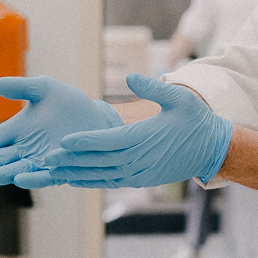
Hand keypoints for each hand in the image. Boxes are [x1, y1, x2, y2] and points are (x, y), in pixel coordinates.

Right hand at [0, 77, 121, 185]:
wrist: (98, 121)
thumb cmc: (70, 105)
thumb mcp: (46, 90)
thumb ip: (23, 87)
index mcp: (18, 129)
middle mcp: (25, 148)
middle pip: (1, 157)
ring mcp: (40, 161)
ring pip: (17, 169)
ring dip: (5, 173)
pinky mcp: (57, 170)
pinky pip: (43, 176)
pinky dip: (32, 178)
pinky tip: (20, 178)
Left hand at [18, 73, 232, 189]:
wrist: (212, 150)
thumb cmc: (196, 121)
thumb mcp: (179, 98)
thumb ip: (153, 87)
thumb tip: (131, 76)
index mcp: (143, 139)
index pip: (107, 142)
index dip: (84, 141)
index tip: (62, 140)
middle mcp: (138, 160)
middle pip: (98, 162)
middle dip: (71, 161)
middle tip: (45, 159)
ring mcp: (138, 173)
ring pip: (101, 176)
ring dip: (76, 174)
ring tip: (52, 171)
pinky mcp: (139, 180)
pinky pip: (109, 182)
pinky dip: (90, 181)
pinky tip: (74, 178)